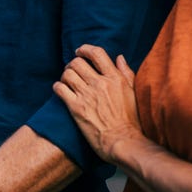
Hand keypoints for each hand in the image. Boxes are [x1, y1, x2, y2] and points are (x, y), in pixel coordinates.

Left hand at [53, 44, 142, 163]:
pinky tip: (61, 91)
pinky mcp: (76, 108)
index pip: (97, 53)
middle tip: (72, 70)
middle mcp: (100, 83)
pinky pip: (60, 89)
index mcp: (115, 78)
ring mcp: (87, 95)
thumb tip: (119, 57)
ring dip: (65, 76)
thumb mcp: (134, 93)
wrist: (123, 142)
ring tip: (67, 81)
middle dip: (73, 64)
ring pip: (67, 74)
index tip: (80, 51)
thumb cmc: (131, 121)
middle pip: (77, 62)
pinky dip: (57, 87)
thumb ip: (126, 73)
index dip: (85, 49)